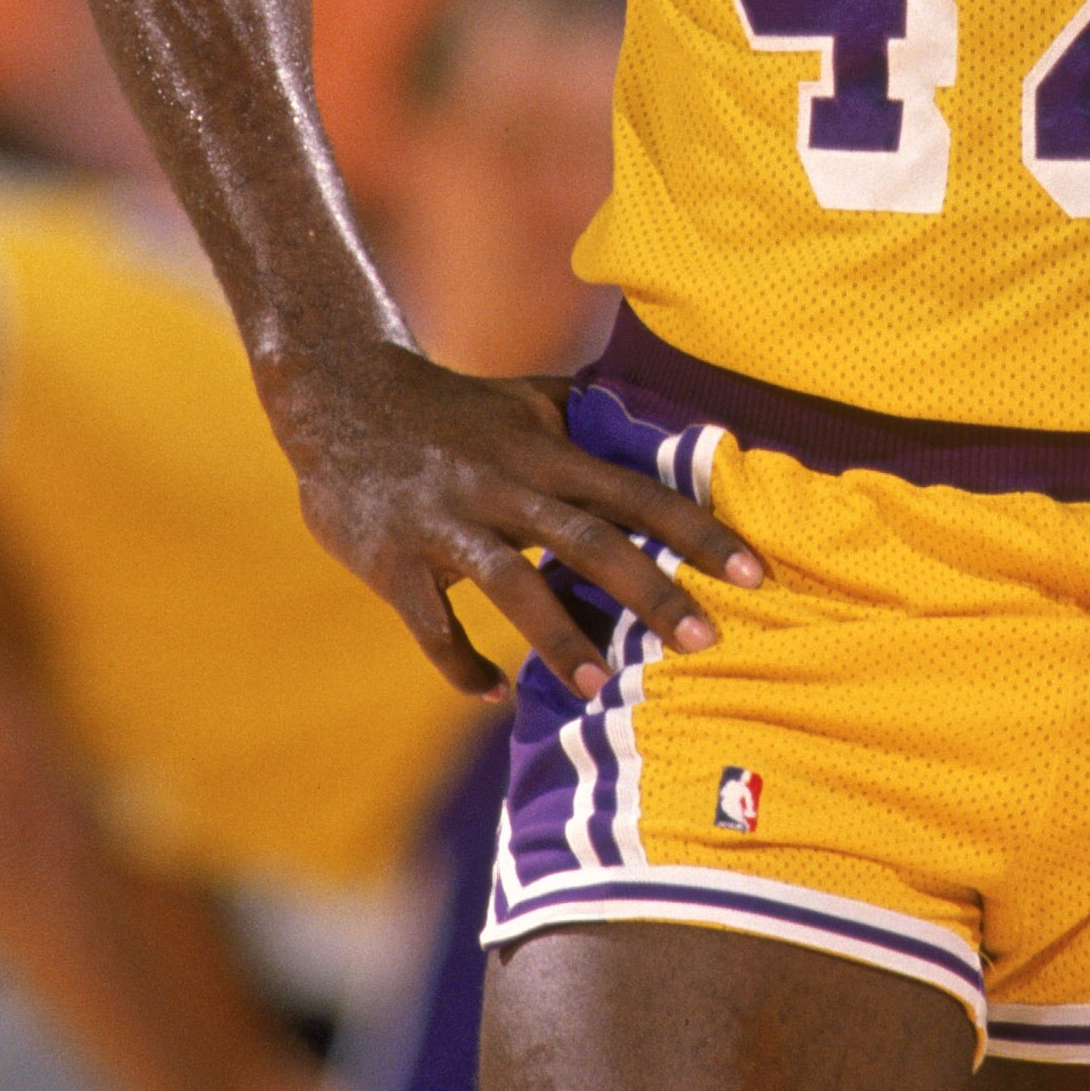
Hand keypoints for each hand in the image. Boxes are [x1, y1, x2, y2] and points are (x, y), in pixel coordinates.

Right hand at [267, 338, 762, 697]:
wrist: (336, 398)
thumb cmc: (450, 406)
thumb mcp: (527, 397)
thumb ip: (592, 417)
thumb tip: (666, 428)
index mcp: (543, 450)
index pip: (636, 492)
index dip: (697, 532)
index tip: (753, 572)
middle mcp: (502, 484)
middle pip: (589, 539)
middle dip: (651, 591)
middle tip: (707, 640)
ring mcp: (445, 523)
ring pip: (511, 584)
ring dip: (558, 637)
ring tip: (600, 689)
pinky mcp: (393, 560)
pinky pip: (431, 625)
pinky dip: (461, 664)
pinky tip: (493, 693)